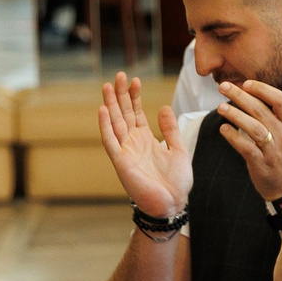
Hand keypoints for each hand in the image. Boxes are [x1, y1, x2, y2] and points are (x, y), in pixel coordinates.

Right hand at [97, 73, 192, 218]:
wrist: (173, 205)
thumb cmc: (176, 182)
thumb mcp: (178, 150)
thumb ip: (170, 129)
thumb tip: (163, 107)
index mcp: (146, 140)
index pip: (136, 113)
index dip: (135, 97)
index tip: (135, 80)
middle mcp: (133, 143)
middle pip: (123, 114)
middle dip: (121, 95)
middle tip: (119, 75)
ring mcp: (125, 152)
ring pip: (115, 123)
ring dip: (111, 104)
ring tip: (108, 85)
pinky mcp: (121, 162)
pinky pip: (110, 141)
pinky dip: (105, 125)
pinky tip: (103, 110)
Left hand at [216, 78, 281, 201]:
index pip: (280, 100)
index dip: (262, 90)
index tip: (246, 83)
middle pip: (262, 111)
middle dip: (241, 96)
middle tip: (224, 87)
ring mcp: (273, 151)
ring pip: (254, 128)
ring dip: (235, 115)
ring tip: (221, 107)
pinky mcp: (261, 164)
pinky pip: (246, 148)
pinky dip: (234, 137)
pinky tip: (223, 128)